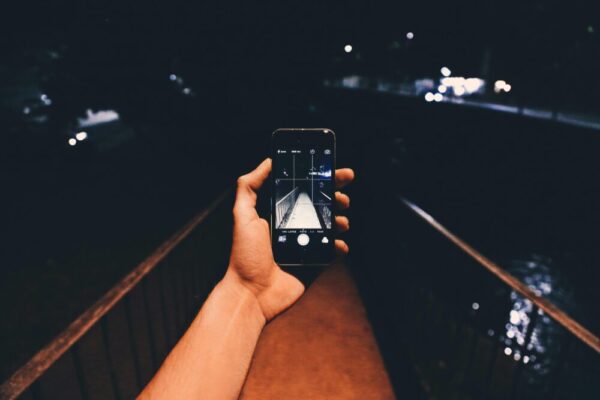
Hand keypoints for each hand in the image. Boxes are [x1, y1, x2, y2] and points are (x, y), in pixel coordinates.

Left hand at [224, 158, 353, 320]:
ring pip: (330, 226)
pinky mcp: (314, 263)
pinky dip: (339, 246)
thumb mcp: (242, 215)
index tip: (334, 170)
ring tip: (341, 222)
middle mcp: (293, 226)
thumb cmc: (244, 255)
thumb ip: (249, 187)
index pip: (302, 189)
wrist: (251, 294)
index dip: (319, 179)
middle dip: (336, 197)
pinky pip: (332, 251)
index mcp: (278, 213)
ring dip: (340, 220)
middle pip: (321, 205)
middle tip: (344, 197)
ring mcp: (305, 244)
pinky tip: (339, 244)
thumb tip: (268, 161)